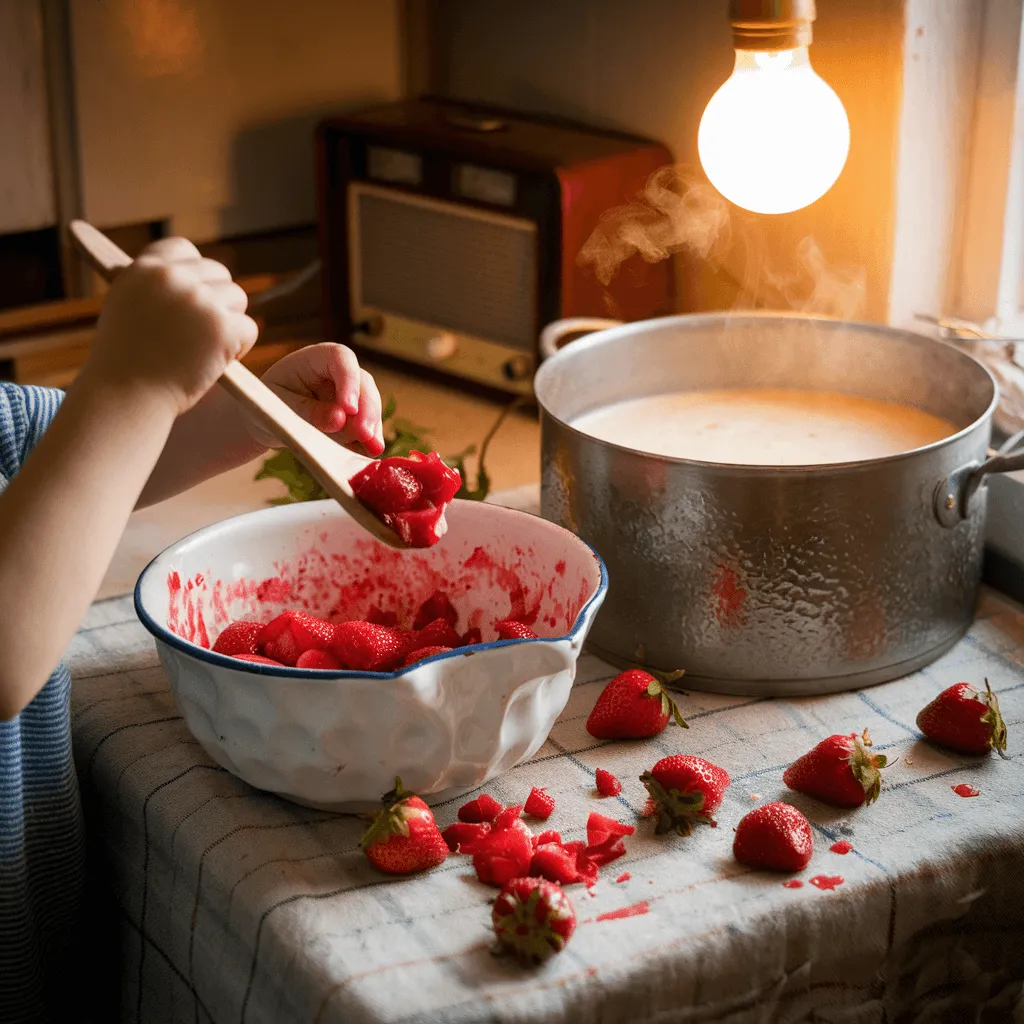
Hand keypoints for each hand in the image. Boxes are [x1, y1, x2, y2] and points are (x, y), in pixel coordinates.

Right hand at [83, 237, 258, 413]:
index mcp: (143, 269)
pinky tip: (217, 363)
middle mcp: (171, 277)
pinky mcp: (221, 327)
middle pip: (218, 274)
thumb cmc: (124, 364)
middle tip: (201, 335)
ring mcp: (198, 300)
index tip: (193, 297)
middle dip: (217, 301)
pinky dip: (240, 347)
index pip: (183, 249)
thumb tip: (190, 279)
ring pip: (237, 298)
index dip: (194, 274)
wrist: (126, 396)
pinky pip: (249, 328)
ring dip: (230, 324)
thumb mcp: (126, 310)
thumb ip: (154, 289)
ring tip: (205, 350)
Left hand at [257, 343, 384, 455]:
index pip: (340, 358)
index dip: (349, 381)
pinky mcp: (353, 417)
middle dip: (367, 409)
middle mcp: (337, 373)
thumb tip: (340, 419)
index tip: (349, 409)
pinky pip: (367, 426)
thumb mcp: (277, 408)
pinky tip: (367, 454)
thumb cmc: (265, 405)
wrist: (265, 422)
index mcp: (315, 359)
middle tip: (365, 435)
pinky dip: (368, 441)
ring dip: (373, 427)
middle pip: (363, 383)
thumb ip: (307, 412)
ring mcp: (349, 394)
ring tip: (373, 448)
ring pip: (370, 405)